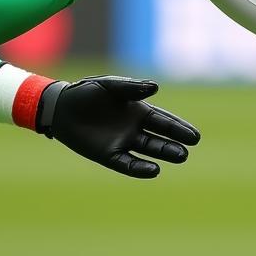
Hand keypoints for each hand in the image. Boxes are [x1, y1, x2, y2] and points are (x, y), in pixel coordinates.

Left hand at [38, 75, 199, 177]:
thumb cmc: (86, 92)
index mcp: (137, 110)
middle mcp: (133, 128)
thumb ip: (131, 87)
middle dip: (175, 141)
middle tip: (191, 145)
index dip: (179, 127)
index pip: (163, 120)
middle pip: (160, 137)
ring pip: (148, 150)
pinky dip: (140, 168)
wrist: (61, 107)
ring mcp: (122, 142)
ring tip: (181, 156)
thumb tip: (155, 88)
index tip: (195, 135)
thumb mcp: (109, 85)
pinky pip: (127, 164)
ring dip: (164, 153)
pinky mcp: (108, 155)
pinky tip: (154, 170)